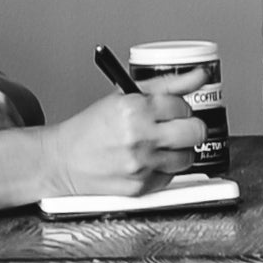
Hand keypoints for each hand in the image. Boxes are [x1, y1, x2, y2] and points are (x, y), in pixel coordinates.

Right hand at [38, 89, 199, 196]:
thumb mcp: (125, 96)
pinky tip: (144, 161)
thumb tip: (200, 75)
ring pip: (188, 157)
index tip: (169, 111)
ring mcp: (140, 165)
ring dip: (177, 151)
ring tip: (155, 146)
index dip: (177, 108)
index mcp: (134, 108)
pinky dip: (162, 170)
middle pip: (196, 132)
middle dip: (188, 128)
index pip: (183, 106)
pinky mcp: (140, 188)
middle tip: (174, 128)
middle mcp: (139, 137)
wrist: (62, 160)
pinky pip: (170, 177)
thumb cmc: (91, 128)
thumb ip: (168, 85)